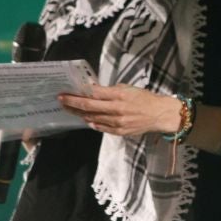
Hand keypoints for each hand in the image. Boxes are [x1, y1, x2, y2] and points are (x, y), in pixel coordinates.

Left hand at [56, 83, 183, 138]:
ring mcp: (117, 122)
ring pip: (92, 118)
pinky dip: (92, 123)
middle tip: (61, 100)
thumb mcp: (127, 88)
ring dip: (79, 114)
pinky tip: (85, 119)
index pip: (93, 94)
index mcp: (118, 95)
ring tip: (70, 110)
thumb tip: (93, 91)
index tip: (66, 92)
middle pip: (89, 107)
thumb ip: (109, 91)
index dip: (77, 94)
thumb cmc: (144, 98)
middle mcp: (116, 109)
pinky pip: (101, 128)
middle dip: (72, 104)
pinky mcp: (120, 132)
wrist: (159, 114)